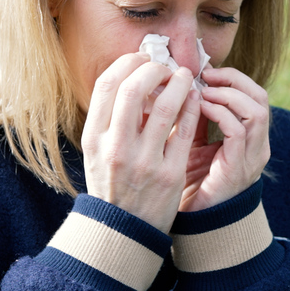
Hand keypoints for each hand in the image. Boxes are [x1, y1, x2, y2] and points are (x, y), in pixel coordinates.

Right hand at [82, 53, 201, 232]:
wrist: (123, 232)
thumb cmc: (111, 185)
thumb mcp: (96, 152)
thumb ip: (108, 119)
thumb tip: (130, 77)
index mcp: (94, 138)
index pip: (107, 85)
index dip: (127, 63)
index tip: (141, 58)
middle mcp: (116, 147)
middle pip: (134, 88)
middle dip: (154, 68)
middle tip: (165, 66)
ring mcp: (144, 161)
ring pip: (167, 106)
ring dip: (179, 83)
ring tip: (185, 77)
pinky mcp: (170, 174)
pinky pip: (186, 130)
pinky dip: (193, 107)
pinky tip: (195, 99)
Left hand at [180, 67, 269, 212]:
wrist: (192, 223)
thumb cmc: (191, 182)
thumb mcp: (193, 141)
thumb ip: (195, 116)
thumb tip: (183, 85)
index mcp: (250, 137)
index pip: (255, 95)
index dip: (233, 78)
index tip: (205, 72)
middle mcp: (257, 146)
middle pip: (260, 97)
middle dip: (234, 80)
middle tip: (206, 76)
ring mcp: (251, 158)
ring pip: (255, 111)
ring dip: (228, 95)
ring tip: (203, 92)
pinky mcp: (239, 169)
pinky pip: (238, 131)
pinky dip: (221, 113)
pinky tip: (202, 108)